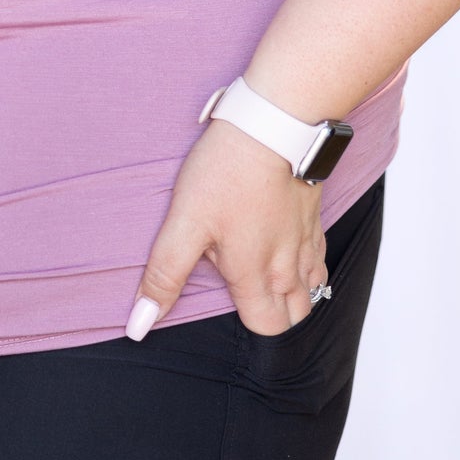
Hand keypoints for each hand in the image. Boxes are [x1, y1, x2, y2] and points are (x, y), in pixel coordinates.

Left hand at [126, 117, 327, 339]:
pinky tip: (289, 260)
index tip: (231, 327)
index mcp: (256, 276)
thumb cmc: (228, 171)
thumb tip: (141, 325)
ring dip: (294, 300)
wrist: (276, 124)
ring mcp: (305, 243)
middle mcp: (288, 268)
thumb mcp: (185, 223)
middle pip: (293, 319)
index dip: (250, 335)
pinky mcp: (314, 218)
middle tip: (250, 314)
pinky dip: (306, 270)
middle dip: (276, 324)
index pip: (265, 331)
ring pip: (310, 291)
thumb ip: (164, 276)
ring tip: (270, 295)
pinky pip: (318, 260)